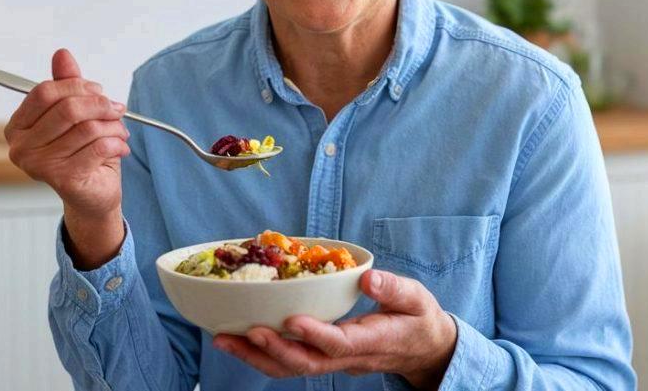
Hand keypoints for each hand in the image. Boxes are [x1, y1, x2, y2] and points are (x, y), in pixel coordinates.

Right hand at [3, 48, 129, 266]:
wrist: (92, 195)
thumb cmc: (81, 152)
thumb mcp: (75, 113)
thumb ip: (66, 84)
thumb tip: (62, 54)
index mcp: (17, 127)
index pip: (45, 92)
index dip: (77, 86)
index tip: (98, 91)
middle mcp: (21, 147)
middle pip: (67, 108)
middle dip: (100, 104)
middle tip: (117, 109)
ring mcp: (39, 165)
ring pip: (87, 128)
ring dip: (113, 126)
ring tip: (120, 132)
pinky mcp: (63, 179)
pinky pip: (99, 147)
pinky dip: (117, 143)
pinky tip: (120, 148)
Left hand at [213, 269, 457, 389]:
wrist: (422, 348)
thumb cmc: (418, 319)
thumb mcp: (417, 299)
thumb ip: (394, 289)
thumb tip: (368, 278)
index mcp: (371, 342)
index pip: (339, 344)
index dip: (314, 334)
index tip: (290, 320)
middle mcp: (347, 358)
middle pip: (306, 363)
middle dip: (273, 350)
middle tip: (245, 332)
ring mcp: (333, 362)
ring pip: (291, 368)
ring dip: (256, 357)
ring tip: (224, 339)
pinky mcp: (322, 358)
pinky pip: (289, 363)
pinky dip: (261, 355)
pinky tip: (237, 340)